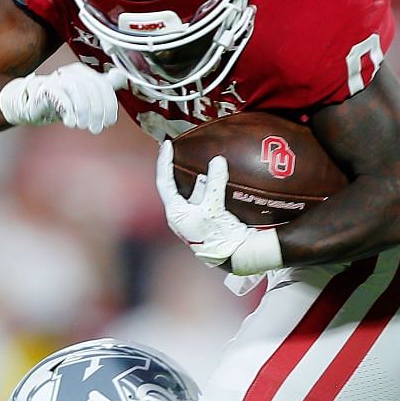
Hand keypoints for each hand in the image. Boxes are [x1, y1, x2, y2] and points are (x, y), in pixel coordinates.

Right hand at [0, 62, 123, 132]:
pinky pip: (60, 97)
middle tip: (95, 128)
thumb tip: (122, 76)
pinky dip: (68, 111)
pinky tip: (69, 122)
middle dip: (97, 112)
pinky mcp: (44, 88)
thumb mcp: (84, 96)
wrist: (31, 104)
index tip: (108, 122)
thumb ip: (103, 86)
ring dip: (84, 112)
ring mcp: (57, 79)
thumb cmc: (61, 101)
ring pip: (78, 91)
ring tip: (82, 126)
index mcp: (84, 73)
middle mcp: (72, 72)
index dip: (110, 106)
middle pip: (93, 89)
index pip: (104, 86)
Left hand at [155, 140, 262, 268]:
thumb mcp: (214, 208)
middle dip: (180, 168)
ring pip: (194, 191)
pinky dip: (211, 185)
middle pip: (178, 185)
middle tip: (181, 148)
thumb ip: (215, 183)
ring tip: (205, 160)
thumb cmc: (218, 236)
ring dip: (200, 177)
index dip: (164, 162)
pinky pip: (206, 196)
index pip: (164, 182)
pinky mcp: (207, 218)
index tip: (167, 144)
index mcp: (175, 213)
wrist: (235, 256)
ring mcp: (194, 217)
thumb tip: (217, 160)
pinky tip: (218, 176)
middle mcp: (181, 215)